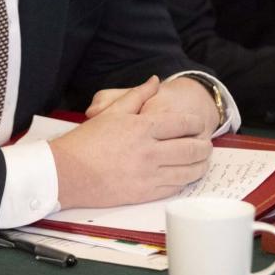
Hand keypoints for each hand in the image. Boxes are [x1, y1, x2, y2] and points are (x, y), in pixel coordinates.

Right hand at [53, 76, 210, 208]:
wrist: (67, 173)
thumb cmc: (87, 141)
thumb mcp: (111, 112)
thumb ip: (137, 95)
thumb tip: (154, 81)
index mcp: (142, 128)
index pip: (182, 124)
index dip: (196, 123)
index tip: (199, 124)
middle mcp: (149, 151)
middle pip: (191, 149)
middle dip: (204, 146)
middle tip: (207, 144)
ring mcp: (148, 175)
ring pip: (187, 171)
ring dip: (200, 165)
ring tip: (202, 161)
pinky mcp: (144, 194)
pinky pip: (174, 188)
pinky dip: (185, 181)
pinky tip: (185, 176)